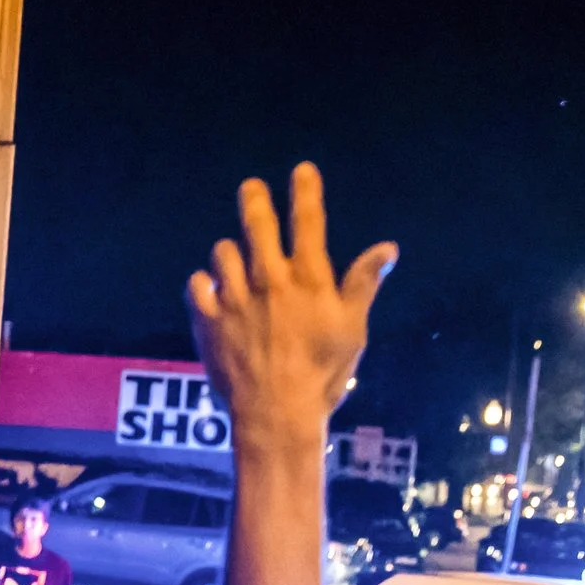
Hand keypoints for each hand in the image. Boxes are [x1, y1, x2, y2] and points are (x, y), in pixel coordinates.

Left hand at [186, 163, 394, 447]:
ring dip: (230, 252)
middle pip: (256, 223)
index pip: (307, 221)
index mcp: (308, 279)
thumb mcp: (353, 329)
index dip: (305, 191)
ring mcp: (234, 298)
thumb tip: (387, 248)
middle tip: (252, 189)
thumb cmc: (323, 374)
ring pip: (223, 252)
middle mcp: (268, 279)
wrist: (277, 414)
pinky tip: (211, 290)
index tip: (301, 171)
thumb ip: (363, 283)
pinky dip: (203, 284)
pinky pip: (197, 286)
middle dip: (254, 199)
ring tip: (234, 259)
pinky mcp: (208, 321)